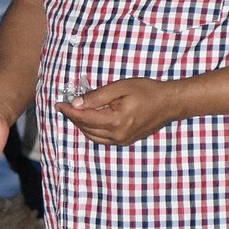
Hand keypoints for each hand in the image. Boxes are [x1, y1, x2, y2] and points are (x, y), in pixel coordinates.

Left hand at [58, 78, 182, 145]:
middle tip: (65, 106)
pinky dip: (92, 130)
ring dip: (81, 125)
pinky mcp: (125, 141)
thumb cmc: (147, 91)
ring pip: (92, 136)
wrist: (169, 103)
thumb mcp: (120, 87)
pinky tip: (90, 120)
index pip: (85, 118)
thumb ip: (97, 96)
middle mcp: (117, 135)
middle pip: (86, 128)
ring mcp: (122, 140)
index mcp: (116, 121)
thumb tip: (76, 103)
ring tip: (75, 112)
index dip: (70, 111)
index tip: (59, 104)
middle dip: (74, 117)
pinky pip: (102, 138)